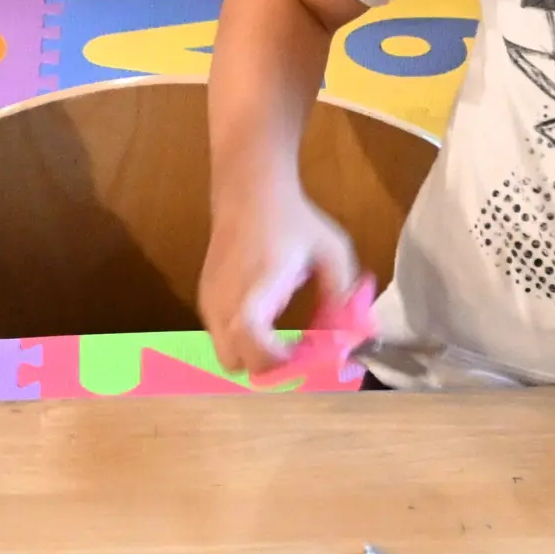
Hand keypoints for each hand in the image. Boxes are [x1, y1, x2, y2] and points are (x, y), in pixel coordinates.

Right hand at [201, 183, 361, 379]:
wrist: (249, 188)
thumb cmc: (292, 219)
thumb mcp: (332, 252)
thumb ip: (342, 296)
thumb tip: (350, 336)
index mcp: (257, 291)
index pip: (255, 347)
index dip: (282, 362)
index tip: (308, 353)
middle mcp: (224, 302)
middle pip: (236, 364)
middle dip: (266, 365)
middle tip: (296, 351)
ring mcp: (209, 301)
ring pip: (226, 352)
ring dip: (253, 353)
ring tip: (283, 336)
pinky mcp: (205, 296)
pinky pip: (221, 335)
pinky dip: (242, 339)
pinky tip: (267, 318)